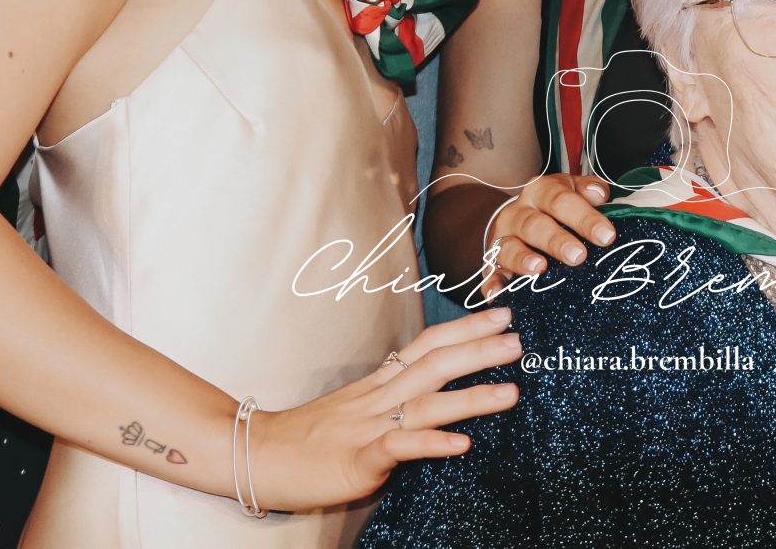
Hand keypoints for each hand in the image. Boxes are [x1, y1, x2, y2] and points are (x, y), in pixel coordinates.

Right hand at [251, 307, 519, 510]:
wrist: (256, 455)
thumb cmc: (306, 438)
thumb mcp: (354, 410)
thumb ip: (390, 402)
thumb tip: (431, 395)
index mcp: (377, 383)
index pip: (427, 345)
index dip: (465, 328)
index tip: (502, 315)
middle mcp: (377, 398)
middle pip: (434, 364)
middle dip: (479, 349)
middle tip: (519, 339)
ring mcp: (367, 427)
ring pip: (427, 403)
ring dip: (472, 396)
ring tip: (512, 392)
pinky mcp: (357, 459)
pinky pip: (400, 448)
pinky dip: (432, 444)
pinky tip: (462, 444)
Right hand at [479, 173, 617, 290]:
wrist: (515, 216)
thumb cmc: (553, 208)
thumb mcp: (571, 190)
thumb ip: (588, 189)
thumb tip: (600, 194)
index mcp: (541, 191)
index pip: (561, 200)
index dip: (584, 217)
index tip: (607, 236)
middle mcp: (518, 213)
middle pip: (535, 224)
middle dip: (557, 240)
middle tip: (579, 256)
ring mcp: (502, 238)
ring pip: (509, 247)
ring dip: (523, 259)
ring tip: (540, 269)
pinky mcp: (492, 262)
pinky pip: (489, 273)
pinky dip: (492, 284)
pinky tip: (496, 295)